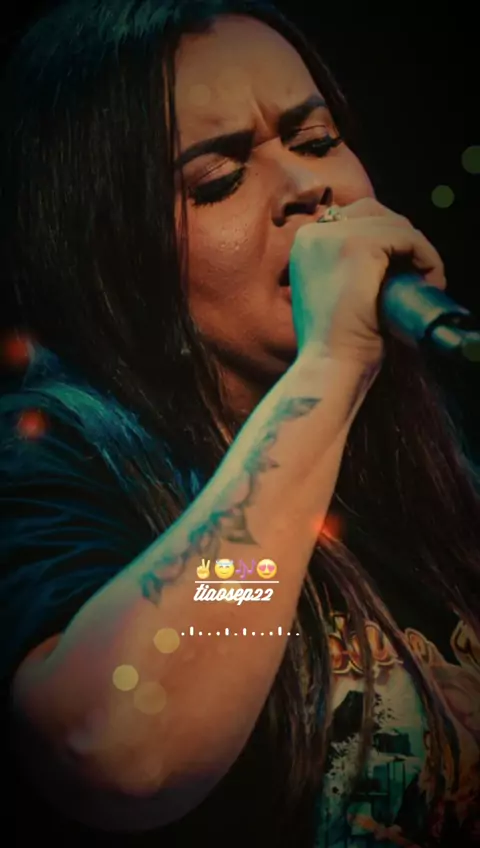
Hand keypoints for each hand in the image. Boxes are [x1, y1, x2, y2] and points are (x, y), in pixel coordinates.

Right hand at [289, 197, 445, 364]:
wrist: (328, 365)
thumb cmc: (332, 344)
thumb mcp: (332, 296)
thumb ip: (344, 271)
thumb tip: (383, 261)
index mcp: (304, 244)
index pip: (354, 220)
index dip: (386, 240)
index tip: (403, 271)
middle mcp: (313, 234)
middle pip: (373, 212)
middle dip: (402, 238)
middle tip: (418, 275)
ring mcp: (334, 236)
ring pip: (394, 223)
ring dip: (419, 250)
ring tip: (426, 282)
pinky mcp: (359, 245)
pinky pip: (407, 237)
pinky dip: (427, 256)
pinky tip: (430, 280)